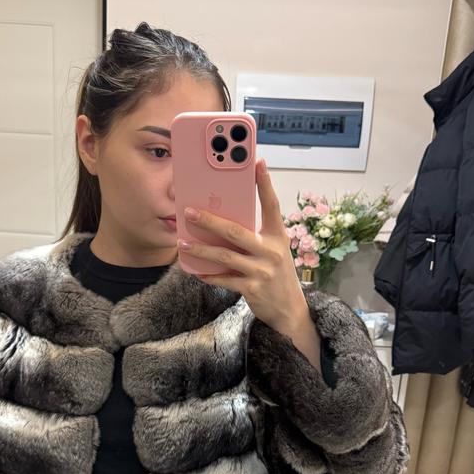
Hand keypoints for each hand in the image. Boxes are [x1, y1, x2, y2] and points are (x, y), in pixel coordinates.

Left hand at [178, 158, 308, 333]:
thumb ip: (256, 237)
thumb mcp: (274, 251)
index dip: (265, 183)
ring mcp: (262, 271)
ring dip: (201, 249)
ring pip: (224, 256)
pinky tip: (195, 271)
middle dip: (210, 220)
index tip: (257, 162)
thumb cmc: (277, 275)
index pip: (272, 205)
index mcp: (278, 236)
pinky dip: (208, 275)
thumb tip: (224, 222)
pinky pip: (224, 279)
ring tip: (183, 243)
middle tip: (189, 212)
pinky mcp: (252, 288)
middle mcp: (271, 251)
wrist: (289, 310)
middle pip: (236, 231)